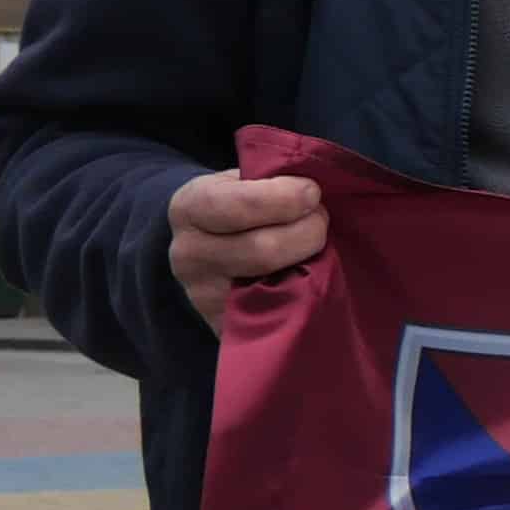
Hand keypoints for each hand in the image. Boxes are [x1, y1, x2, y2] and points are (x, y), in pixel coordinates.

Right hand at [167, 169, 327, 326]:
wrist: (200, 249)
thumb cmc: (233, 207)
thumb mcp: (238, 180)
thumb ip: (269, 180)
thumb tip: (317, 190)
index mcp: (189, 208)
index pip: (238, 205)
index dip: (286, 198)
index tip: (312, 192)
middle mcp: (189, 256)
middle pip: (265, 249)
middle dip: (308, 231)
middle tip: (320, 220)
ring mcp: (205, 297)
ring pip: (275, 286)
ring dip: (312, 263)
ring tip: (317, 246)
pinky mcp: (226, 328)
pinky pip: (277, 316)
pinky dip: (304, 296)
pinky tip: (311, 278)